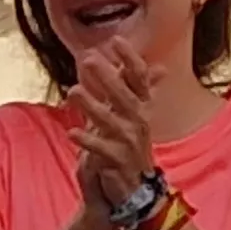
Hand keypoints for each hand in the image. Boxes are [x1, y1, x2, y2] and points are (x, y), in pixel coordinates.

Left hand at [68, 46, 158, 212]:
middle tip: (88, 59)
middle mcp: (139, 122)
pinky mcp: (118, 162)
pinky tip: (72, 132)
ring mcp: (130, 143)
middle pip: (125, 96)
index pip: (139, 79)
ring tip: (72, 92)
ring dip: (92, 106)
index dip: (130, 59)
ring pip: (111, 121)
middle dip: (108, 77)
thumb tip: (158, 67)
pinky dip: (87, 140)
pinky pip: (102, 149)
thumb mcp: (135, 116)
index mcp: (141, 108)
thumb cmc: (129, 147)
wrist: (134, 189)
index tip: (116, 39)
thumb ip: (138, 91)